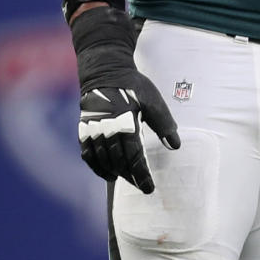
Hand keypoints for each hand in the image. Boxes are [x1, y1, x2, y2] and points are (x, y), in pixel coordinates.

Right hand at [70, 9, 179, 192]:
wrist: (104, 71)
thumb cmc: (133, 86)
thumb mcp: (153, 101)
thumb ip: (164, 124)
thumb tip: (176, 146)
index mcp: (125, 122)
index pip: (134, 157)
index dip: (142, 175)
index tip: (149, 188)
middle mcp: (106, 129)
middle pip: (118, 162)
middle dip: (131, 177)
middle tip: (143, 187)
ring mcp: (92, 130)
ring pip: (103, 161)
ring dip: (116, 174)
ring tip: (128, 181)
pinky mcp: (84, 130)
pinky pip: (88, 155)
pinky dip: (97, 167)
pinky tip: (108, 175)